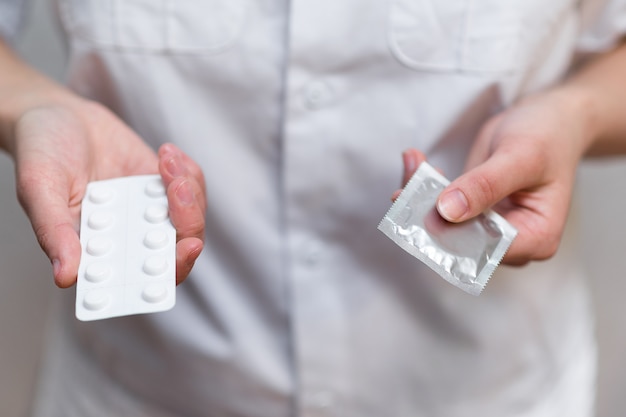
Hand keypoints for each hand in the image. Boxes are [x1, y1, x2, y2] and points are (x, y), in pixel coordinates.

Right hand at [13, 99, 205, 286]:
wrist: (58, 117)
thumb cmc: (41, 155)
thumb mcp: (40, 190)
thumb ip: (54, 232)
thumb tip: (65, 277)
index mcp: (101, 251)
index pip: (143, 278)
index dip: (171, 272)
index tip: (187, 246)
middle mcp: (130, 237)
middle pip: (178, 248)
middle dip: (189, 220)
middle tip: (178, 187)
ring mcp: (149, 211)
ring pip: (191, 216)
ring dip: (188, 189)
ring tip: (165, 160)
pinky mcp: (161, 186)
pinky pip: (192, 187)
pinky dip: (188, 172)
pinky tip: (166, 154)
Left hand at [400, 90, 588, 264]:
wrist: (549, 118)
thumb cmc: (548, 136)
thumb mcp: (520, 156)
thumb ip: (485, 185)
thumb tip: (447, 211)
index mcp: (536, 238)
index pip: (485, 251)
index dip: (452, 235)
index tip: (425, 209)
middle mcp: (512, 242)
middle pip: (459, 243)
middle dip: (428, 216)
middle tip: (404, 187)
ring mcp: (489, 229)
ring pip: (443, 226)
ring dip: (420, 198)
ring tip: (412, 163)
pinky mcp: (472, 213)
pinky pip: (440, 209)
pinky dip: (424, 188)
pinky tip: (416, 162)